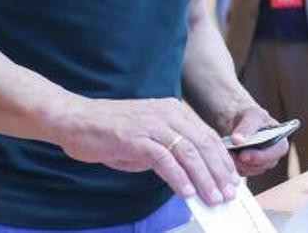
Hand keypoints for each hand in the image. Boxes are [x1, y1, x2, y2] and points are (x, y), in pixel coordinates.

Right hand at [54, 95, 238, 205]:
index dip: (222, 160)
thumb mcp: (148, 137)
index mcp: (174, 111)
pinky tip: (187, 191)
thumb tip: (193, 177)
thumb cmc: (110, 131)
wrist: (76, 120)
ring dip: (204, 178)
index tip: (232, 180)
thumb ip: (170, 151)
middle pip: (203, 144)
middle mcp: (167, 114)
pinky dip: (178, 177)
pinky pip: (163, 158)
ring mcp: (151, 125)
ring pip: (188, 152)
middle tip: (227, 194)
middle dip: (218, 172)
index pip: (207, 136)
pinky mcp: (134, 138)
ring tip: (212, 197)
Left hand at [225, 106, 288, 176]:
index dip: (263, 156)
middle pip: (263, 165)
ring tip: (228, 152)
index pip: (278, 151)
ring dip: (238, 163)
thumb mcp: (250, 115)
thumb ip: (246, 127)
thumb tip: (237, 141)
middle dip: (246, 161)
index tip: (244, 155)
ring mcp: (261, 163)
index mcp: (279, 140)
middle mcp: (272, 154)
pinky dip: (234, 165)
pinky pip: (242, 172)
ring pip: (251, 170)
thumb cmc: (249, 116)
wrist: (237, 121)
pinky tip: (228, 155)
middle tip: (232, 154)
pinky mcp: (249, 168)